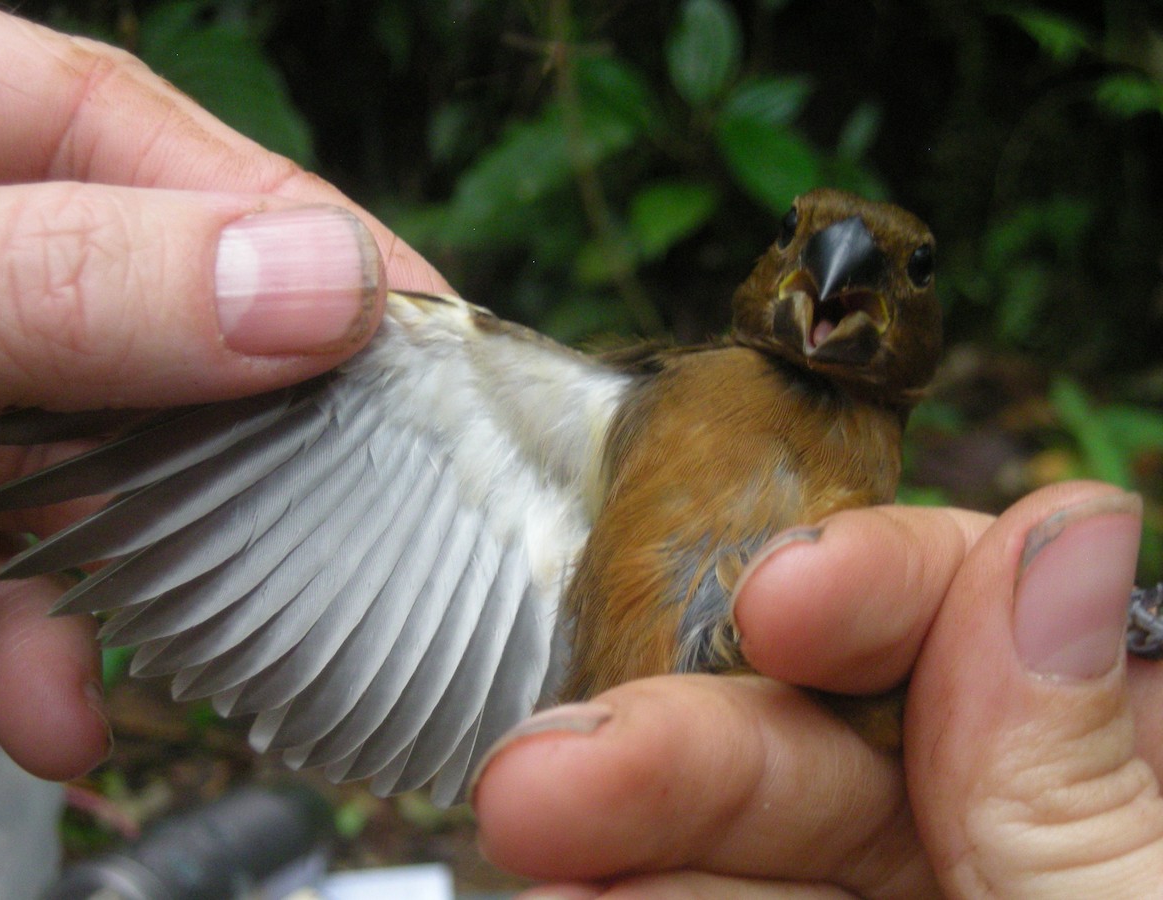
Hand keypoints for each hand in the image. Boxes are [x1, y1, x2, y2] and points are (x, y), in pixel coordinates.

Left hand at [0, 2, 445, 779]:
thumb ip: (70, 277)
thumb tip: (320, 285)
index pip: (198, 168)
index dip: (331, 261)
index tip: (440, 364)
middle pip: (173, 338)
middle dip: (251, 460)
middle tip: (354, 539)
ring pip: (91, 469)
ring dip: (132, 589)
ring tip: (173, 675)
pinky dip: (27, 640)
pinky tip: (52, 710)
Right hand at [472, 480, 1162, 896]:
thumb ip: (1090, 785)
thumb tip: (1066, 536)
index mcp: (1129, 793)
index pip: (1006, 618)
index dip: (886, 580)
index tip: (785, 593)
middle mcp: (1007, 837)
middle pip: (834, 735)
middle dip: (687, 737)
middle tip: (553, 764)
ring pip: (754, 834)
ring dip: (627, 825)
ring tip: (528, 818)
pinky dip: (633, 896)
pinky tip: (571, 890)